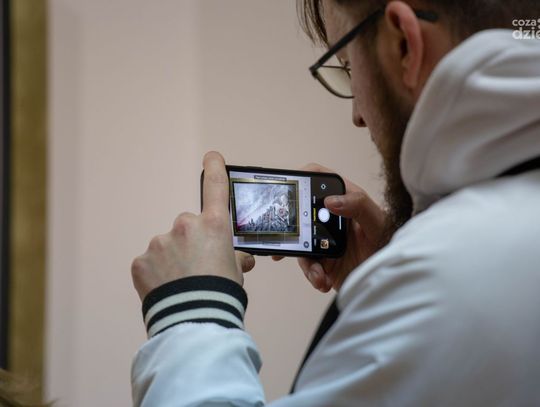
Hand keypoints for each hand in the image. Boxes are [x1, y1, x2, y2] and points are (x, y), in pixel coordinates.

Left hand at [131, 151, 255, 300]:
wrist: (195, 321)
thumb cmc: (221, 295)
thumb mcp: (235, 272)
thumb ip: (233, 258)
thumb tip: (237, 260)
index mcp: (215, 225)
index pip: (216, 187)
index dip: (214, 168)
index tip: (211, 156)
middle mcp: (186, 226)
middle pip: (188, 227)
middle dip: (192, 243)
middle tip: (198, 269)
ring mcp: (160, 242)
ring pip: (167, 246)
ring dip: (173, 259)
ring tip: (182, 285)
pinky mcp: (141, 261)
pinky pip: (150, 263)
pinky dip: (156, 273)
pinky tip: (165, 290)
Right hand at [273, 164, 386, 292]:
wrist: (394, 282)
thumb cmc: (391, 246)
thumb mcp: (378, 224)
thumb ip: (359, 206)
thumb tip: (331, 200)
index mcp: (346, 201)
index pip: (321, 180)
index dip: (305, 178)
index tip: (294, 189)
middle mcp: (333, 218)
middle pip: (303, 213)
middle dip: (293, 228)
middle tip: (290, 239)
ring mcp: (326, 240)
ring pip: (301, 243)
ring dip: (307, 261)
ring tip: (318, 274)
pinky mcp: (324, 262)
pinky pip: (308, 266)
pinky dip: (312, 275)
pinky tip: (322, 281)